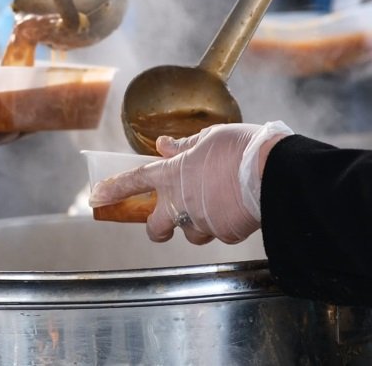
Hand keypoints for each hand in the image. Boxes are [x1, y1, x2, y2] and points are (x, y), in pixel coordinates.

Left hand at [89, 122, 291, 244]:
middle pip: (156, 227)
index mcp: (173, 174)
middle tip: (163, 224)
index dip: (113, 188)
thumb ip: (185, 145)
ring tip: (219, 203)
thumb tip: (164, 145)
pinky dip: (226, 222)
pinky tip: (240, 206)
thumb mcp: (210, 137)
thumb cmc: (242, 148)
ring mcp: (202, 221)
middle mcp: (181, 202)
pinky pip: (220, 232)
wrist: (274, 173)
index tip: (97, 195)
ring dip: (198, 223)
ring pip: (192, 232)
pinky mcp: (224, 234)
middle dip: (156, 228)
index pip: (135, 180)